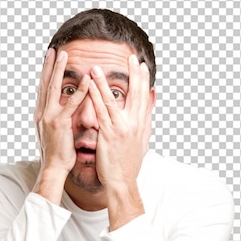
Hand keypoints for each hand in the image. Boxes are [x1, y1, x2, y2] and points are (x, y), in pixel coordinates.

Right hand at [33, 48, 89, 202]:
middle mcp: (42, 113)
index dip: (46, 74)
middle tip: (53, 49)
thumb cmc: (58, 154)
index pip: (44, 90)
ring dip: (59, 70)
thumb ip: (60, 119)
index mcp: (42, 115)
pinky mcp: (60, 124)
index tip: (49, 59)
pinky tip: (86, 80)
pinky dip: (79, 91)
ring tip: (64, 54)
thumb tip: (64, 112)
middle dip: (49, 65)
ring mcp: (49, 117)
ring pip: (53, 88)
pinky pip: (71, 104)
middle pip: (45, 84)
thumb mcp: (57, 133)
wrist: (53, 168)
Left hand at [88, 54, 153, 190]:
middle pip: (135, 94)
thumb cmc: (129, 164)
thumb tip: (151, 101)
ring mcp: (121, 129)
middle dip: (134, 75)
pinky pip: (101, 111)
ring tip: (99, 66)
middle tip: (131, 58)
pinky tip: (89, 86)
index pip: (144, 97)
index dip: (143, 80)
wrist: (123, 182)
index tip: (142, 65)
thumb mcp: (142, 141)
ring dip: (105, 82)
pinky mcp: (109, 135)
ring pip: (113, 100)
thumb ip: (146, 120)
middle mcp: (134, 125)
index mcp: (141, 125)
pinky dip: (95, 96)